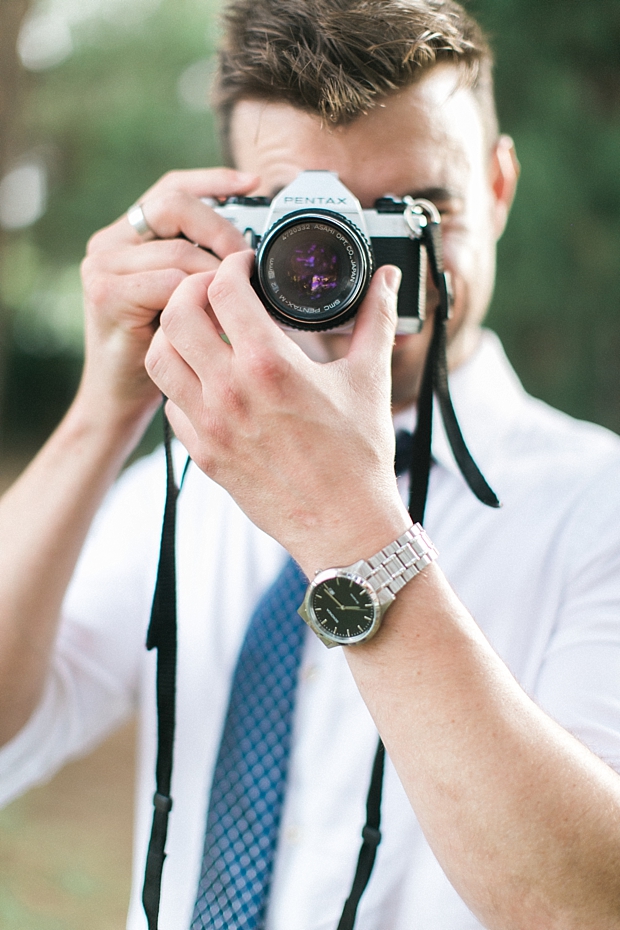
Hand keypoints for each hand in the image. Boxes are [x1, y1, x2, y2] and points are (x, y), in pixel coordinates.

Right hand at [77, 168, 257, 431]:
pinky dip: (199, 299)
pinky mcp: (105, 294)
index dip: (214, 180)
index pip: (172, 188)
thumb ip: (203, 266)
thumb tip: (253, 249)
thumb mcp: (186, 300)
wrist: (123, 402)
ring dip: (215, 277)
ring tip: (235, 306)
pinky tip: (214, 321)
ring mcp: (102, 267)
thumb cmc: (163, 353)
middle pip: (174, 205)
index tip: (255, 182)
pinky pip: (169, 282)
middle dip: (221, 230)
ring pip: (178, 251)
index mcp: (127, 237)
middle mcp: (108, 244)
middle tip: (249, 263)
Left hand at [144, 252, 411, 574]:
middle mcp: (230, 391)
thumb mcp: (370, 378)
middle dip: (190, 288)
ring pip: (158, 358)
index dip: (231, 266)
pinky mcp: (203, 454)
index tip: (245, 266)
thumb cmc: (359, 455)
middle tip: (213, 289)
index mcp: (269, 364)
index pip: (223, 289)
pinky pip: (170, 404)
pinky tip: (205, 379)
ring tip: (199, 329)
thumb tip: (386, 279)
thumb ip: (376, 318)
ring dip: (173, 334)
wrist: (343, 525)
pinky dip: (179, 382)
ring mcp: (209, 425)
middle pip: (176, 314)